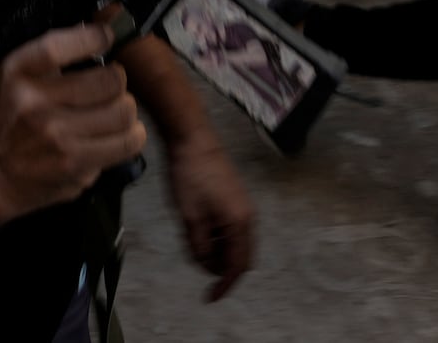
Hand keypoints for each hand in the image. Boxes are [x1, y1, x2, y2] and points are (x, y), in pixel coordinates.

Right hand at [0, 23, 145, 233]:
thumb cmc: (18, 117)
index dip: (92, 38)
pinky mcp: (75, 164)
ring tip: (116, 111)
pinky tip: (121, 133)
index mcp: (17, 72)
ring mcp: (55, 137)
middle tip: (110, 86)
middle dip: (117, 80)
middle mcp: (33, 103)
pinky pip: (127, 142)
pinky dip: (133, 135)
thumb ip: (58, 55)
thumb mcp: (21, 76)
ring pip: (123, 112)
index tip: (107, 36)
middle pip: (108, 80)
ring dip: (126, 109)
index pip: (56, 47)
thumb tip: (108, 34)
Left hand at [163, 133, 255, 300]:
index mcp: (239, 223)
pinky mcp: (235, 197)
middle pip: (240, 255)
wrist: (192, 138)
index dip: (224, 285)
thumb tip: (208, 265)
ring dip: (217, 250)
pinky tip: (198, 228)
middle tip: (198, 264)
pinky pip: (230, 227)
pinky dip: (218, 236)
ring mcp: (243, 205)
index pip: (237, 266)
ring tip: (192, 240)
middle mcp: (247, 216)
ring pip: (234, 241)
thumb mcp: (190, 218)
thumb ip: (199, 247)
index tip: (210, 298)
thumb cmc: (190, 176)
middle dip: (221, 266)